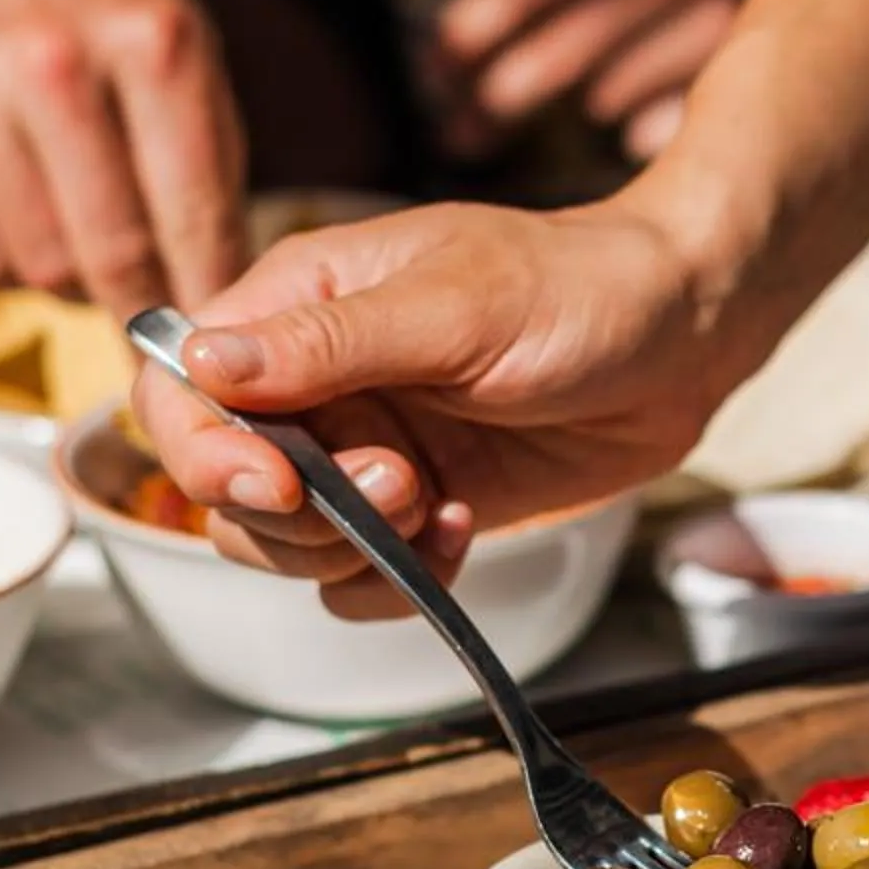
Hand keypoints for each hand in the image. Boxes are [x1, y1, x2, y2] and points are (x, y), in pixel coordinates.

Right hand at [0, 0, 246, 313]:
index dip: (208, 294)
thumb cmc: (106, 6)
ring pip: (39, 265)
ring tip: (86, 230)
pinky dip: (9, 256)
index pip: (192, 213)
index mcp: (149, 42)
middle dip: (142, 301)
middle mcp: (50, 63)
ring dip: (72, 276)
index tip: (214, 338)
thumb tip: (215, 307)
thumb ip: (210, 177)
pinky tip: (25, 205)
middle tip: (155, 316)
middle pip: (111, 253)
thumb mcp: (190, 59)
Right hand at [130, 197, 737, 614]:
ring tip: (434, 504)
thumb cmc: (577, 290)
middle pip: (223, 487)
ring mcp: (362, 448)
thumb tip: (205, 361)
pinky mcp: (417, 504)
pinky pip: (361, 576)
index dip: (202, 451)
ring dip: (350, 550)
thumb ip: (329, 343)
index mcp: (295, 304)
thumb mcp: (454, 307)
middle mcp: (313, 382)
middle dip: (293, 515)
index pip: (181, 390)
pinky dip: (401, 578)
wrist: (687, 335)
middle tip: (392, 486)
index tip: (273, 483)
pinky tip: (461, 532)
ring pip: (285, 545)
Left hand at [434, 0, 796, 163]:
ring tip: (550, 133)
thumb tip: (455, 49)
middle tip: (460, 132)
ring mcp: (720, 20)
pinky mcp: (750, 69)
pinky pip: (663, 126)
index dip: (471, 30)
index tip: (433, 69)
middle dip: (499, 99)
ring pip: (610, 97)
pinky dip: (633, 132)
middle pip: (562, 55)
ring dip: (569, 118)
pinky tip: (624, 130)